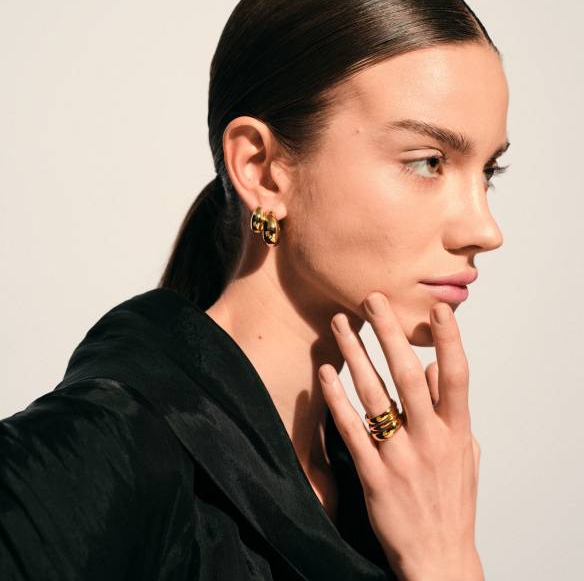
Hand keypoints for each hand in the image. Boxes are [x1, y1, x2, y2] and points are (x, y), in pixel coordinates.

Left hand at [318, 291, 481, 579]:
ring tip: (340, 324)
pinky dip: (337, 399)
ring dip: (355, 355)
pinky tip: (324, 374)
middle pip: (407, 375)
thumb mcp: (465, 453)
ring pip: (374, 395)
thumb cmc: (452, 499)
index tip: (438, 308)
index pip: (456, 376)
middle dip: (389, 333)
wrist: (439, 556)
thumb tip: (431, 369)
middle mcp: (430, 439)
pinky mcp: (375, 477)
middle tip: (371, 299)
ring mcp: (401, 458)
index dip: (449, 341)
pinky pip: (351, 430)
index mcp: (457, 432)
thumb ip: (450, 410)